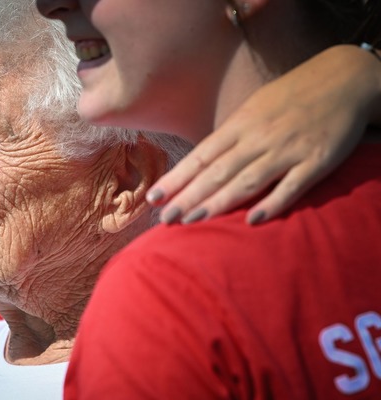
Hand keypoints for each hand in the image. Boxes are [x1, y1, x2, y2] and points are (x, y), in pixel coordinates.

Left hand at [146, 44, 380, 224]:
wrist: (345, 79)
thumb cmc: (291, 97)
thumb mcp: (254, 109)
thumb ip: (230, 137)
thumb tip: (201, 162)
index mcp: (240, 125)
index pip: (201, 156)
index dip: (177, 178)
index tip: (154, 197)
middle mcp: (258, 138)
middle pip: (217, 172)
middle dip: (188, 197)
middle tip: (165, 219)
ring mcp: (287, 150)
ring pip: (247, 180)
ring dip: (219, 202)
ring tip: (193, 220)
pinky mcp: (316, 161)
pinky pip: (292, 186)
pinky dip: (273, 203)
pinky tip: (253, 220)